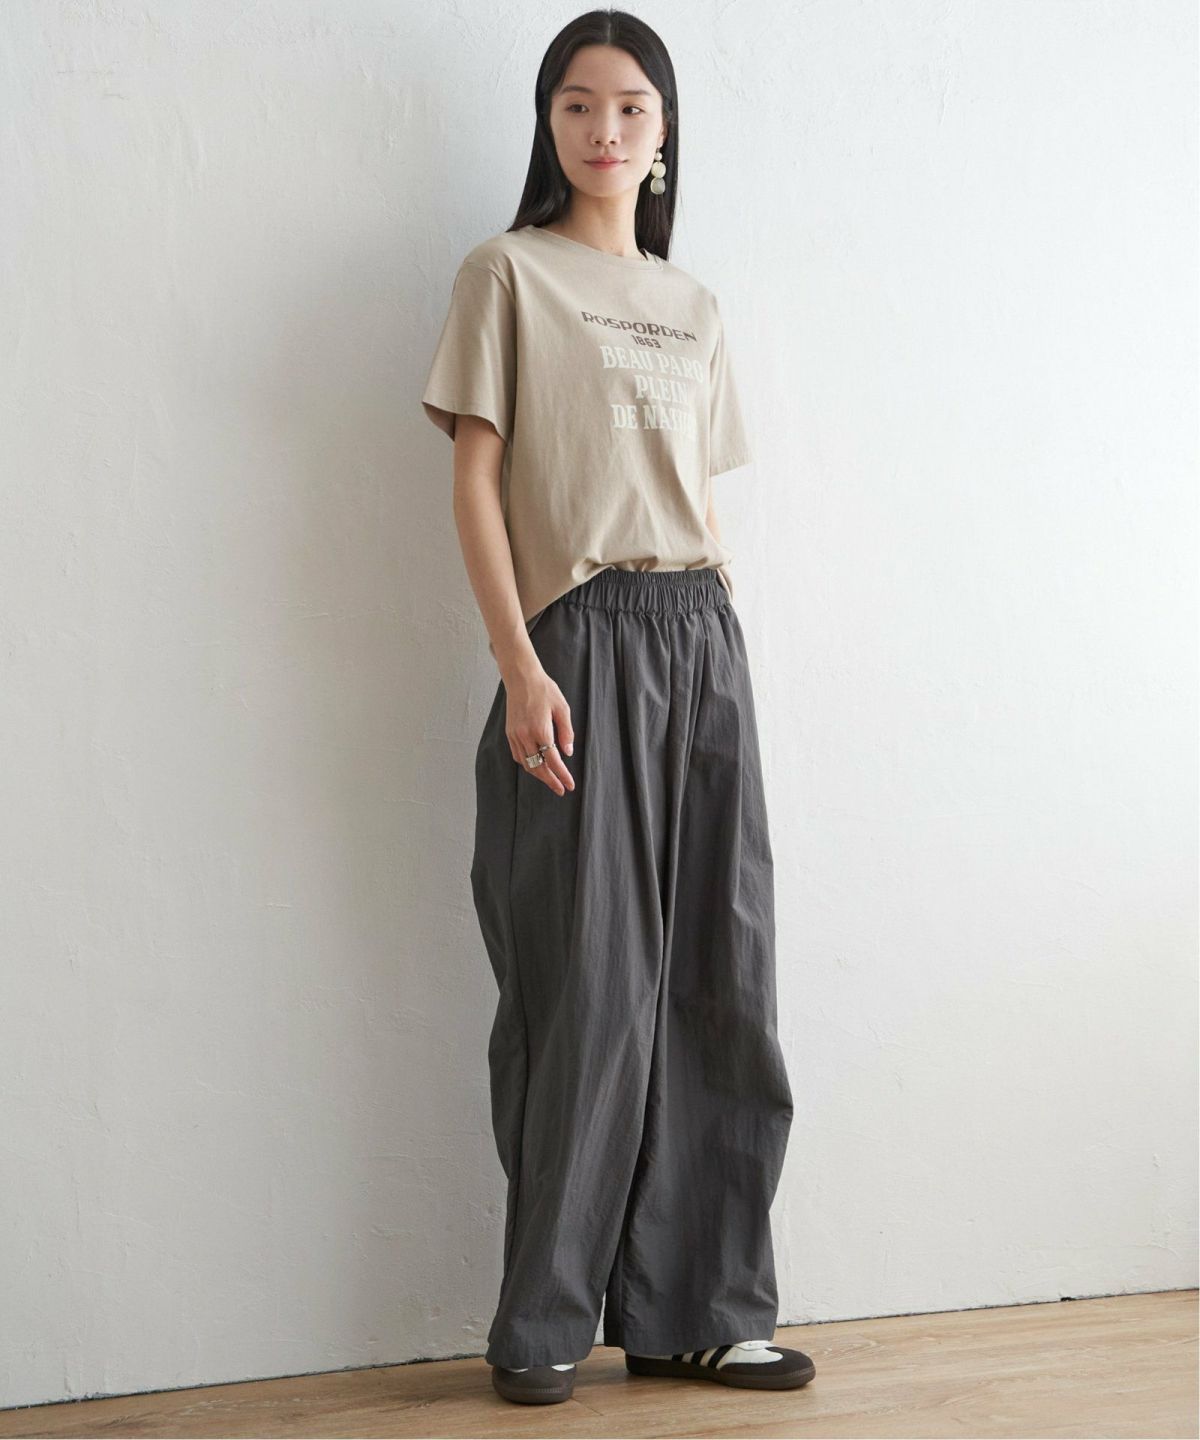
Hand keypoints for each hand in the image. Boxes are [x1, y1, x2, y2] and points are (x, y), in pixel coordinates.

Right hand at [502, 664, 575, 795]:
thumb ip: (566, 732)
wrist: (521, 677)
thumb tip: (568, 753)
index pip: (553, 761)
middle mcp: (525, 736)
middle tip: (561, 789)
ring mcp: (515, 735)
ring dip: (539, 775)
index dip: (562, 775)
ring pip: (526, 764)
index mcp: (541, 730)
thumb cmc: (544, 690)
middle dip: (550, 781)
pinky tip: (535, 767)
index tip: (570, 785)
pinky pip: (518, 756)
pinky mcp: (509, 733)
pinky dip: (527, 765)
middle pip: (538, 767)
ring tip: (550, 780)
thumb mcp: (562, 708)